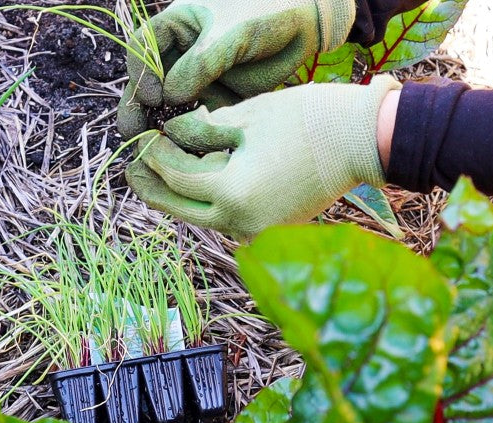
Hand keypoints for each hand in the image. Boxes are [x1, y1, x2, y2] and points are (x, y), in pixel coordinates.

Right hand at [117, 0, 356, 138]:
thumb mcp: (232, 33)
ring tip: (150, 149)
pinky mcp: (216, 98)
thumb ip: (199, 64)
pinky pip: (194, 119)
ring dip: (158, 126)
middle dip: (139, 107)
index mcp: (177, 25)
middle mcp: (181, 53)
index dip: (141, 73)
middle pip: (148, 81)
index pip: (142, 49)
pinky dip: (186, 135)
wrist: (307, 24)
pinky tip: (181, 152)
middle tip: (133, 133)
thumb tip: (169, 99)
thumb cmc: (268, 12)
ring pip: (168, 105)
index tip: (153, 96)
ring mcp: (198, 77)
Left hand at [126, 76, 401, 238]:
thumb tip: (171, 138)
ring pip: (203, 218)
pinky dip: (209, 203)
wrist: (361, 142)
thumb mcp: (244, 119)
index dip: (154, 158)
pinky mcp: (270, 231)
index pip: (176, 179)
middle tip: (131, 173)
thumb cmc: (306, 121)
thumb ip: (200, 133)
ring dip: (181, 198)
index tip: (143, 141)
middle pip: (182, 210)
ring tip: (156, 179)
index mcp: (233, 195)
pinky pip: (227, 219)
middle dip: (154, 190)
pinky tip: (196, 186)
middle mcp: (242, 225)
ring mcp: (257, 233)